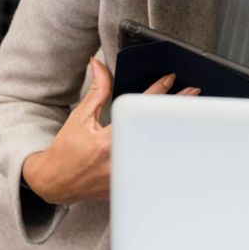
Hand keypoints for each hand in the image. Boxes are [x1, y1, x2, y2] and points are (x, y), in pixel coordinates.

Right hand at [21, 57, 199, 204]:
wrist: (55, 183)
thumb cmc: (65, 150)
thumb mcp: (79, 117)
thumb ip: (97, 91)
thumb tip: (98, 65)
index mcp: (106, 141)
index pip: (137, 110)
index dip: (156, 91)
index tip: (169, 78)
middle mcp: (118, 159)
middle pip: (154, 130)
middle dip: (175, 109)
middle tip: (193, 93)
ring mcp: (126, 174)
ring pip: (157, 150)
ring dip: (174, 131)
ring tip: (192, 114)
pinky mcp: (129, 185)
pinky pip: (151, 166)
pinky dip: (164, 152)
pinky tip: (178, 140)